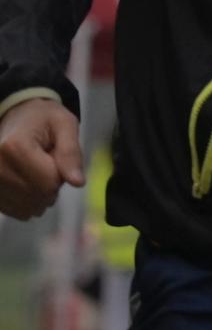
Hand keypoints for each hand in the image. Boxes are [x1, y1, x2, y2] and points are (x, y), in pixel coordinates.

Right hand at [0, 98, 83, 219]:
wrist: (16, 118)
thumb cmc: (44, 119)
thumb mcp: (65, 125)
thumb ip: (71, 153)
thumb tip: (77, 182)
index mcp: (14, 147)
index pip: (49, 182)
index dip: (62, 174)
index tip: (56, 156)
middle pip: (38, 197)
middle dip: (52, 185)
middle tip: (47, 163)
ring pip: (28, 207)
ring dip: (41, 194)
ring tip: (36, 171)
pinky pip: (17, 211)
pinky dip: (29, 201)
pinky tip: (26, 182)